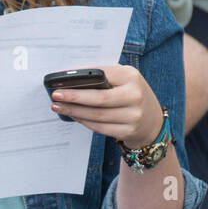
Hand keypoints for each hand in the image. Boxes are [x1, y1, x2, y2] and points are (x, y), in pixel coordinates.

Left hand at [50, 64, 164, 147]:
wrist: (151, 120)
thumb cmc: (131, 94)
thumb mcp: (124, 79)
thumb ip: (104, 76)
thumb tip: (72, 78)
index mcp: (132, 76)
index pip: (102, 77)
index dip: (81, 81)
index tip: (61, 83)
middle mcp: (135, 96)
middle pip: (98, 99)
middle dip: (74, 98)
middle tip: (56, 96)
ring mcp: (133, 116)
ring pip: (97, 115)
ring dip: (75, 111)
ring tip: (59, 107)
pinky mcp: (128, 131)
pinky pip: (100, 127)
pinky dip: (84, 121)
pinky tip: (74, 115)